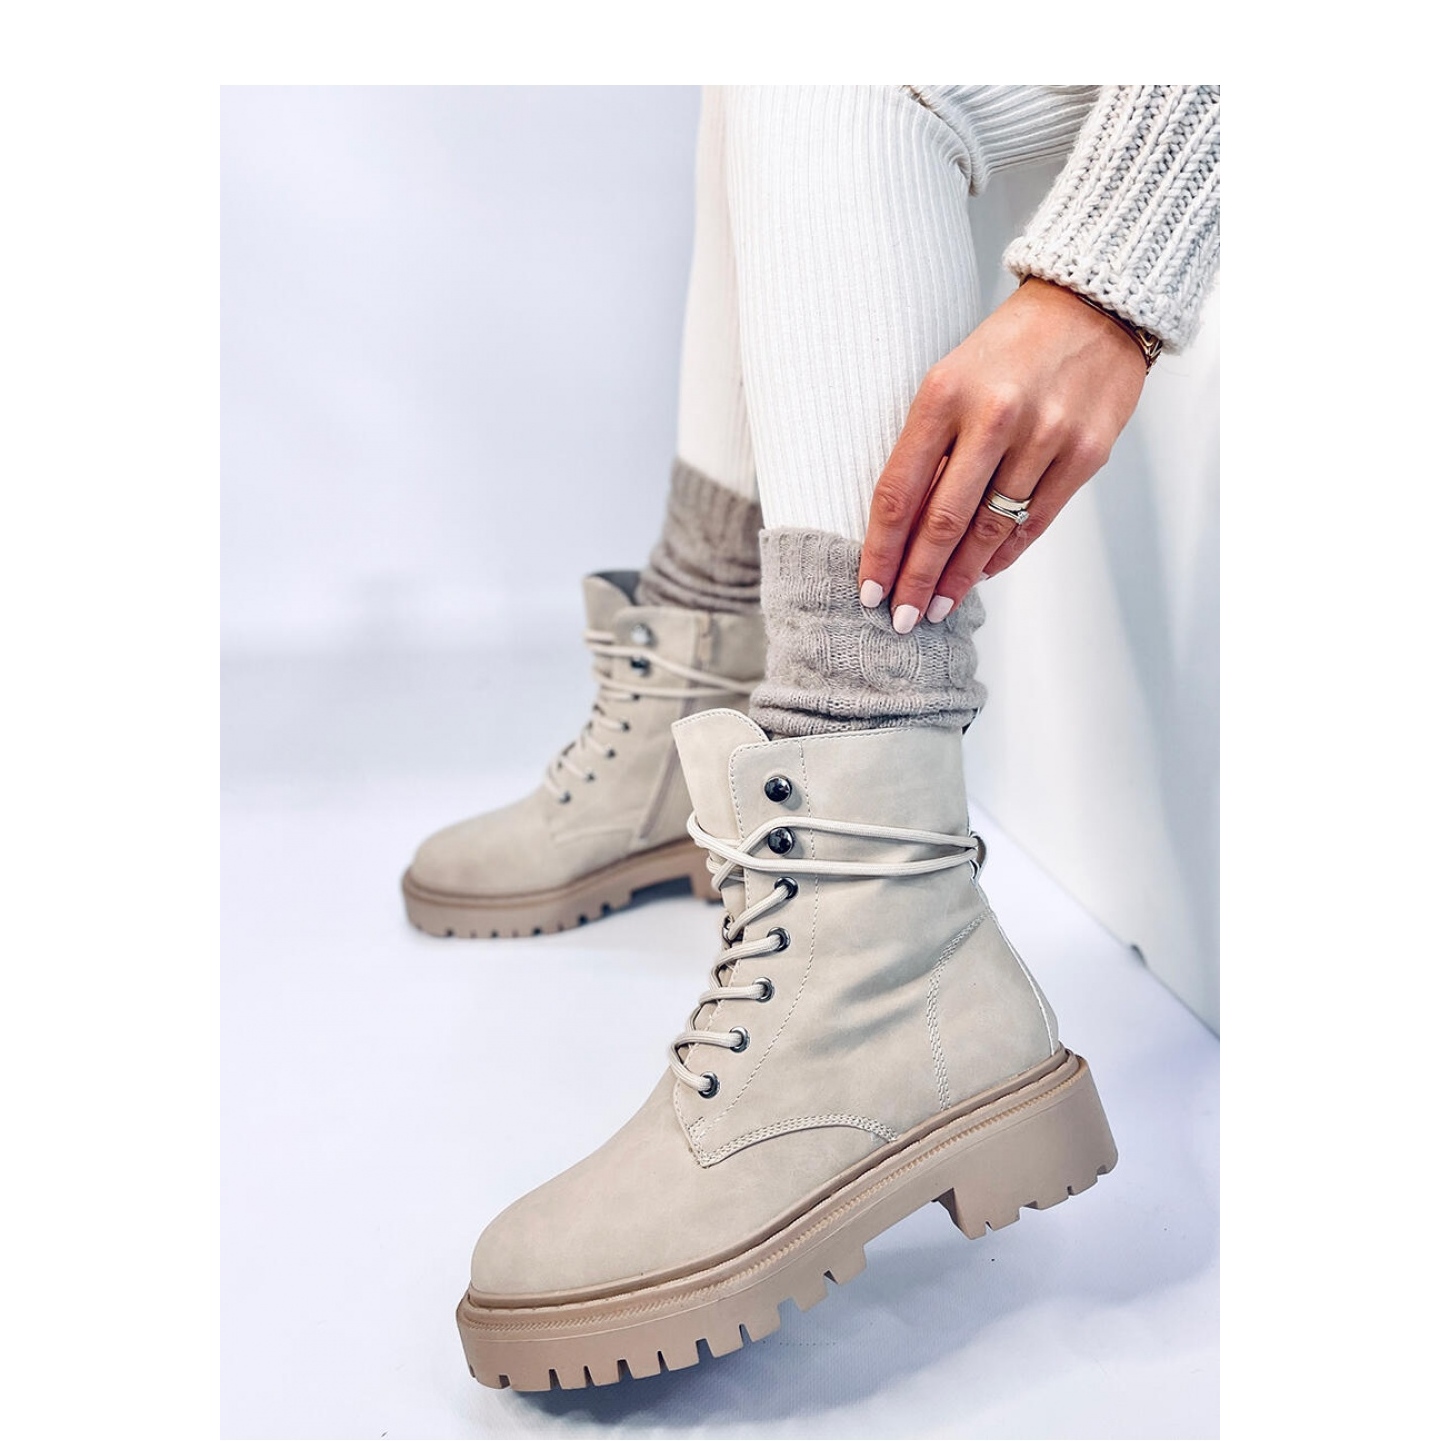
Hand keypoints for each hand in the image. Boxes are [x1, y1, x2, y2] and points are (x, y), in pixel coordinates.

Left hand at [858, 277, 1147, 631]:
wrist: (1093, 306)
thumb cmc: (1007, 348)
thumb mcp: (950, 378)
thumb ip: (928, 448)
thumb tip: (904, 531)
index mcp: (943, 393)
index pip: (899, 491)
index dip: (880, 549)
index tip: (869, 590)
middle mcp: (992, 415)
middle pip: (942, 521)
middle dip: (917, 579)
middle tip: (902, 619)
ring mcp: (1044, 435)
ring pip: (990, 530)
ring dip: (959, 577)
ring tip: (939, 607)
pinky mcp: (1085, 453)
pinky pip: (1034, 521)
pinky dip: (1004, 555)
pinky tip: (982, 574)